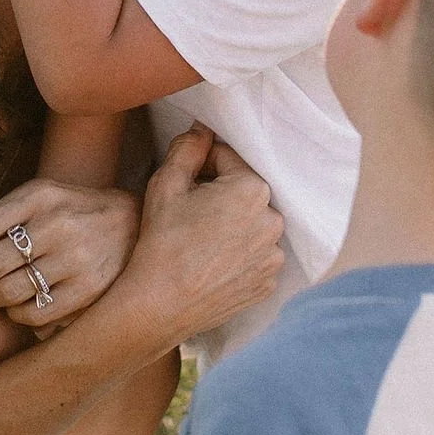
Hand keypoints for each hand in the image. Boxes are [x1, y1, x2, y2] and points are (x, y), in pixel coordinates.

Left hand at [0, 180, 138, 331]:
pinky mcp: (88, 289)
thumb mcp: (41, 196)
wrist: (134, 223)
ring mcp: (74, 258)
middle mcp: (55, 224)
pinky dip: (17, 315)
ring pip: (6, 295)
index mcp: (37, 196)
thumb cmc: (72, 211)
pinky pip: (33, 314)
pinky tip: (18, 306)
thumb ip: (2, 216)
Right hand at [122, 127, 283, 347]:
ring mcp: (274, 256)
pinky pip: (256, 255)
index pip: (228, 159)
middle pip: (245, 192)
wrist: (159, 305)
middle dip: (221, 194)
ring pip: (252, 224)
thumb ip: (188, 148)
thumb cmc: (161, 242)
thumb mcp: (166, 184)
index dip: (202, 166)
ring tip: (202, 240)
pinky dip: (239, 254)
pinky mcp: (268, 282)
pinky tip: (213, 261)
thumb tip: (202, 129)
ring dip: (234, 224)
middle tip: (191, 213)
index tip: (185, 183)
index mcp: (253, 189)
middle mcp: (274, 221)